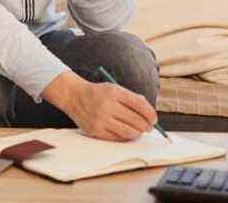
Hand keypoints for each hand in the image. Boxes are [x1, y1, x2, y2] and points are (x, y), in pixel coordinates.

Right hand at [43, 72, 157, 140]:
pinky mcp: (95, 130)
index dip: (151, 115)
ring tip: (138, 131)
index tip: (154, 119)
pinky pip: (117, 138)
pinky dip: (124, 136)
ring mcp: (100, 119)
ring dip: (137, 133)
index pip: (140, 106)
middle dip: (147, 126)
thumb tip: (150, 115)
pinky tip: (125, 132)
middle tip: (148, 127)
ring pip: (129, 132)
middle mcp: (107, 105)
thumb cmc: (98, 93)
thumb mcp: (114, 88)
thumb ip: (132, 99)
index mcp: (114, 92)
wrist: (73, 95)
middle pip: (137, 121)